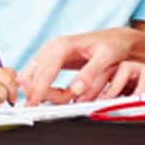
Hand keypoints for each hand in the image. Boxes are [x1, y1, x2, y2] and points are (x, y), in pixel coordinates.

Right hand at [18, 28, 140, 105]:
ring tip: (68, 96)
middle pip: (32, 76)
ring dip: (44, 92)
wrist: (113, 38)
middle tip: (67, 100)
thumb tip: (76, 90)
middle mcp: (50, 47)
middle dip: (45, 94)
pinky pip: (36, 77)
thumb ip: (90, 74)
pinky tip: (61, 93)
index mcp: (61, 45)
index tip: (33, 106)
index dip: (37, 91)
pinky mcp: (48, 59)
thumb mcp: (105, 58)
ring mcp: (47, 52)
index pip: (43, 72)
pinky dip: (44, 89)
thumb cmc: (111, 45)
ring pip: (31, 78)